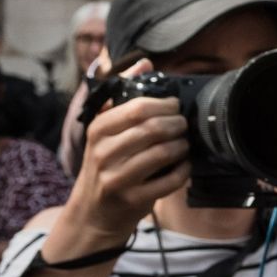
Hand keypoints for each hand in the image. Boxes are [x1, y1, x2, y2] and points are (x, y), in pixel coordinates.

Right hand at [64, 59, 188, 245]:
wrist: (92, 214)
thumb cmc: (105, 165)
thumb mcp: (104, 130)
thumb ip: (122, 94)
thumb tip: (144, 62)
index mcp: (97, 130)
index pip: (138, 107)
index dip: (165, 105)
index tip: (174, 107)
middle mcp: (103, 153)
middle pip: (154, 129)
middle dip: (177, 124)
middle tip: (183, 125)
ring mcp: (117, 178)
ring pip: (164, 153)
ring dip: (182, 146)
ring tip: (184, 143)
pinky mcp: (133, 200)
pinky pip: (171, 179)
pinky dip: (184, 169)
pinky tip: (183, 165)